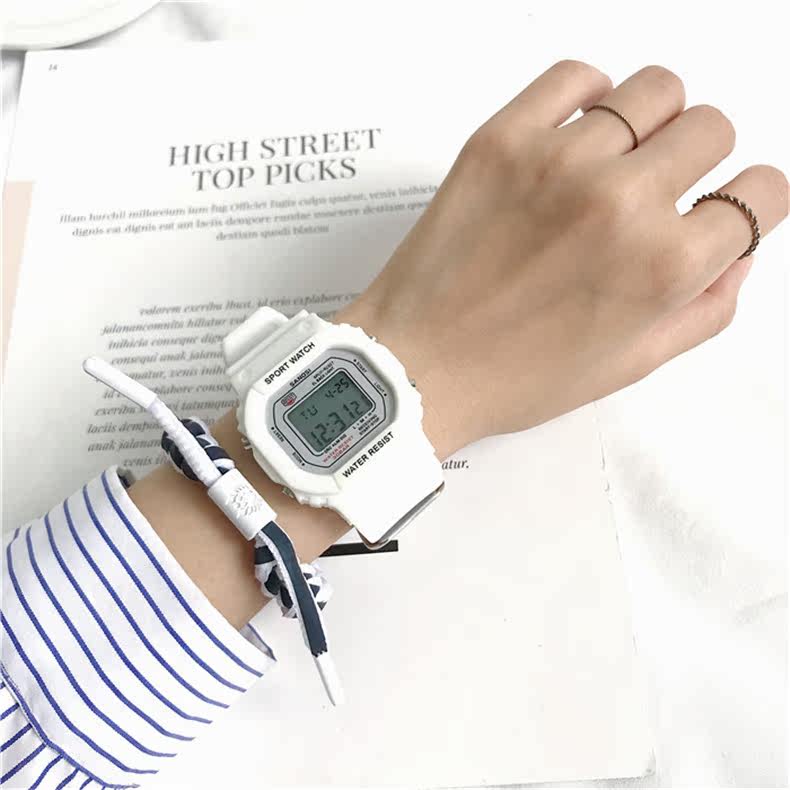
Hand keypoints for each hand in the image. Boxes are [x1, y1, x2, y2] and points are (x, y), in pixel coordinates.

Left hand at [337, 61, 787, 458]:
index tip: (717, 212)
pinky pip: (574, 75)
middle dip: (698, 161)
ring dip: (650, 124)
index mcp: (664, 268)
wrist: (419, 367)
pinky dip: (588, 95)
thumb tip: (736, 250)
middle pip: (712, 128)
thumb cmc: (515, 377)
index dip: (747, 206)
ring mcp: (558, 163)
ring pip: (654, 89)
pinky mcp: (501, 139)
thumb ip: (704, 308)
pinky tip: (576, 132)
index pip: (762, 194)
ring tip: (616, 160)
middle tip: (658, 191)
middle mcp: (621, 204)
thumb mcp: (630, 365)